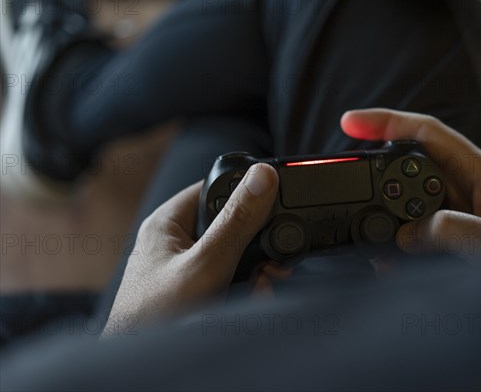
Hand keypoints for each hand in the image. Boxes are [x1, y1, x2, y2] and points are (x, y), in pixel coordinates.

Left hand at [103, 163, 288, 336]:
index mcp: (168, 223)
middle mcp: (176, 242)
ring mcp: (185, 268)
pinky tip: (250, 299)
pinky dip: (243, 289)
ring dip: (253, 272)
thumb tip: (262, 177)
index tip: (271, 207)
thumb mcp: (206, 263)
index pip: (213, 188)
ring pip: (233, 256)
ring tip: (259, 286)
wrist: (144, 368)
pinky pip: (227, 280)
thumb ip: (236, 222)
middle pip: (229, 225)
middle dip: (255, 246)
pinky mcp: (194, 291)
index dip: (244, 194)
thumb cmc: (154, 318)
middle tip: (269, 261)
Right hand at [341, 109, 480, 260]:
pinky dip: (394, 246)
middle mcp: (463, 186)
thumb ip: (465, 232)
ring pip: (405, 202)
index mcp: (479, 172)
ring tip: (369, 241)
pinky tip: (387, 262)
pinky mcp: (449, 234)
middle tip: (348, 186)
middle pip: (407, 164)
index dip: (386, 122)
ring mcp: (455, 210)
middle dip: (374, 173)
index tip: (350, 123)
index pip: (425, 133)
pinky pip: (412, 232)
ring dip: (382, 218)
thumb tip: (412, 232)